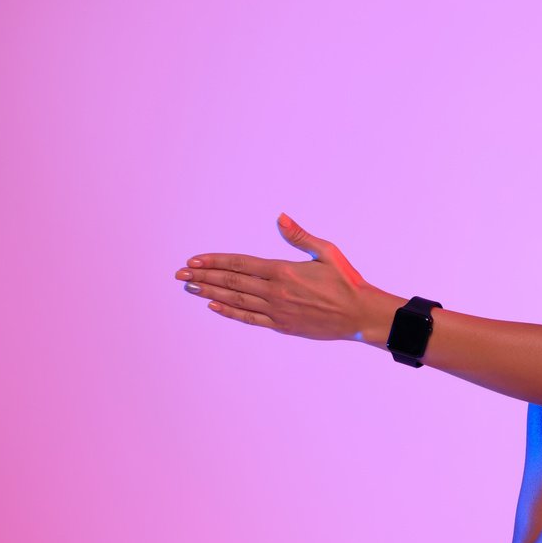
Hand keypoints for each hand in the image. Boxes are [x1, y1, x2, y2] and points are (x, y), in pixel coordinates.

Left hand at [173, 213, 382, 341]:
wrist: (360, 314)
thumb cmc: (347, 281)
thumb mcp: (327, 252)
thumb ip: (300, 236)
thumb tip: (281, 218)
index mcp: (284, 271)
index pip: (240, 264)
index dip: (215, 262)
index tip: (194, 260)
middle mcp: (276, 291)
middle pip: (232, 282)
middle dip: (203, 277)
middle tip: (181, 275)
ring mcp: (277, 310)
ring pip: (236, 300)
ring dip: (211, 293)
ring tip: (191, 288)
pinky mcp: (282, 325)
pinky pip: (249, 318)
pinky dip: (230, 312)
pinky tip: (215, 306)